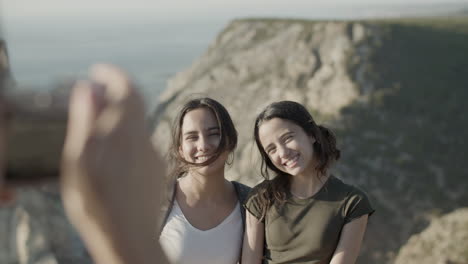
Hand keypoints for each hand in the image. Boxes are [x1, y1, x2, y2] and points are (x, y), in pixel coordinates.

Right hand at [60, 64, 166, 263]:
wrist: (130, 238)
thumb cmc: (98, 202)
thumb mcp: (81, 160)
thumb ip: (86, 120)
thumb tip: (88, 86)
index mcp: (126, 132)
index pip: (127, 87)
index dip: (113, 74)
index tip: (98, 71)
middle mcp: (145, 139)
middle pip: (135, 104)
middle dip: (116, 94)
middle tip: (95, 97)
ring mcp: (153, 155)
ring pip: (137, 125)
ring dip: (120, 118)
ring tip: (97, 133)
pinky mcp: (156, 169)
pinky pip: (141, 143)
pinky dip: (126, 137)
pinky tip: (112, 157)